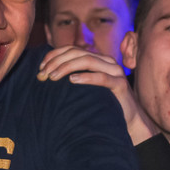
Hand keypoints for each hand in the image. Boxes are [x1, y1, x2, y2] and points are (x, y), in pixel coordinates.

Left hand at [38, 46, 159, 144]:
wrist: (129, 120)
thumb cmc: (104, 104)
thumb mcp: (87, 88)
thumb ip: (74, 77)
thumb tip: (48, 75)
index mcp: (97, 59)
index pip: (72, 49)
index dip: (54, 55)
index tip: (40, 67)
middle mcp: (106, 61)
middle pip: (77, 53)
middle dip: (57, 62)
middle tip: (43, 74)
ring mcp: (115, 72)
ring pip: (88, 61)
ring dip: (67, 67)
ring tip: (53, 77)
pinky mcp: (121, 85)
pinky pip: (102, 78)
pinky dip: (86, 77)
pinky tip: (73, 80)